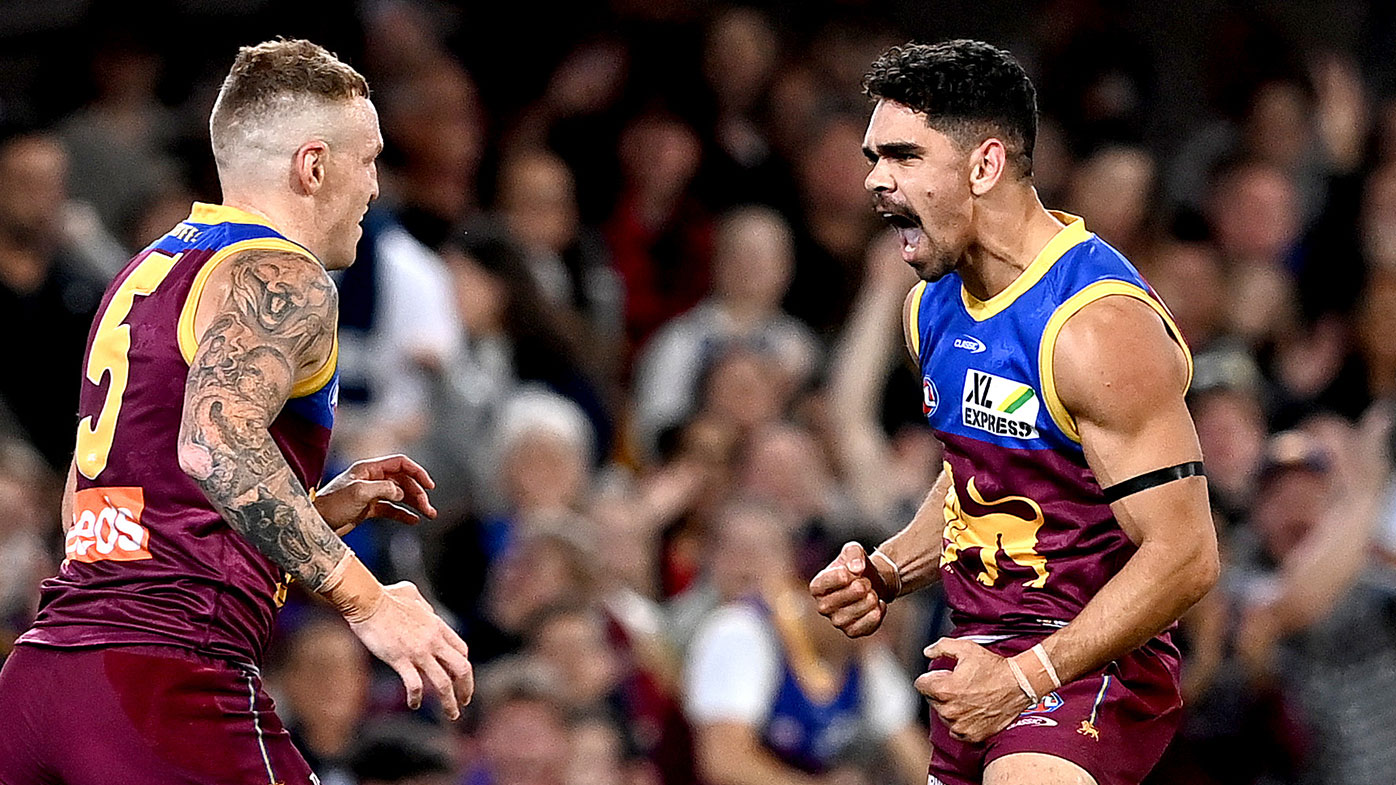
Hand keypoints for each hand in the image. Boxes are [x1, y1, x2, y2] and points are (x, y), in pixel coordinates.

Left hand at [315, 454, 436, 534]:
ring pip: (400, 496)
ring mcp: (370, 494)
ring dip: (415, 504)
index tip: (430, 486)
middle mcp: (371, 479)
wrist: (314, 524)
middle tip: (428, 508)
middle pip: (403, 481)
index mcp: (369, 469)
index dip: (417, 472)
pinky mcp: (368, 509)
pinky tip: (413, 521)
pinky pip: (391, 510)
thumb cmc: (331, 505)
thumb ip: (383, 488)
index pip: (400, 463)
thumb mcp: (358, 492)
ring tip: (428, 514)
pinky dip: (403, 514)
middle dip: (418, 493)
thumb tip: (401, 493)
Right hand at [348, 581, 473, 718]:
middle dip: (466, 687)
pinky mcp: (400, 659)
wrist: (368, 600)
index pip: (461, 651)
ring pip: (444, 682)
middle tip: (464, 701)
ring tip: (452, 714)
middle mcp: (433, 641)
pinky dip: (417, 698)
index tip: (460, 678)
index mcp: (437, 626)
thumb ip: (423, 605)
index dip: (463, 667)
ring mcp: (418, 651)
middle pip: (462, 668)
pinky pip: (415, 685)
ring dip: (450, 702)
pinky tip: (415, 704)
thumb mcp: (412, 594)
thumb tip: (425, 610)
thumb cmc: (386, 595)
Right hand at [809, 542, 893, 637]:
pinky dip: (874, 617)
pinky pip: (861, 629)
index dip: (837, 578)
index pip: (820, 585)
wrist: (874, 581)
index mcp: (818, 586)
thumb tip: (856, 568)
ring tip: (874, 593)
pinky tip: (879, 605)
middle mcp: (823, 605)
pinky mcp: (852, 631)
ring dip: (867, 603)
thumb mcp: (854, 550)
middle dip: (855, 591)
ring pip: (849, 617)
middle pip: (833, 603)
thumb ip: (854, 554)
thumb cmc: (858, 566)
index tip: (852, 573)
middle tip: (867, 583)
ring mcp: (836, 620)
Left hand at [915, 638, 1030, 742]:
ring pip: (944, 715)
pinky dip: (961, 722)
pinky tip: (972, 711)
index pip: (920, 685)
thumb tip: (927, 652)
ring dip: (951, 707)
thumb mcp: (965, 648)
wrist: (1019, 685)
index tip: (943, 675)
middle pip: (932, 700)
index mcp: (943, 690)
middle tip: (960, 684)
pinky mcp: (973, 735)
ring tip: (968, 696)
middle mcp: (949, 710)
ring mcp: (960, 725)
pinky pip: (957, 730)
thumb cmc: (993, 667)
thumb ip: (941, 647)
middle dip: (941, 691)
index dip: (931, 677)